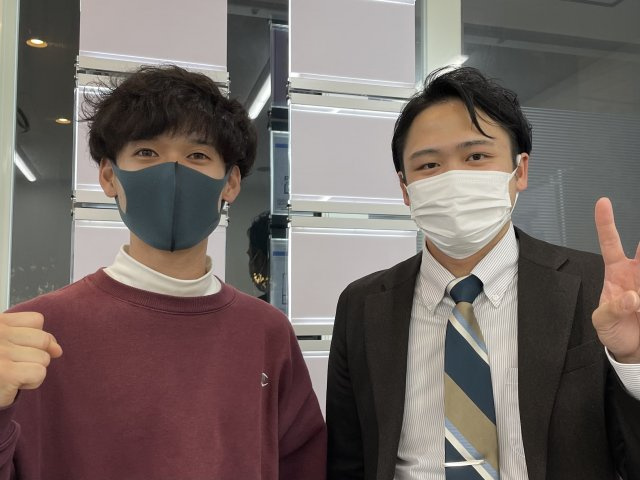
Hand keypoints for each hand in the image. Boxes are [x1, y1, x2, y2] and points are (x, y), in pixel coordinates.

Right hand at [0, 312, 62, 407]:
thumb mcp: (11, 345)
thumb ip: (35, 340)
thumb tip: (58, 350)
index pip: (36, 320)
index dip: (34, 338)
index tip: (18, 349)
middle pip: (43, 340)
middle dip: (35, 356)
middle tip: (13, 364)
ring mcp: (1, 352)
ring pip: (44, 358)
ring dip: (31, 371)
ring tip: (10, 374)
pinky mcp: (6, 373)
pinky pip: (39, 373)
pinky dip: (31, 382)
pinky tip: (13, 383)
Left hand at [593, 197, 639, 363]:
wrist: (632, 350)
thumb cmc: (613, 331)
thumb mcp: (603, 321)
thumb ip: (613, 309)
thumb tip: (631, 298)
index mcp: (616, 272)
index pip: (610, 242)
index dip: (606, 222)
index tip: (603, 202)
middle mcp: (637, 272)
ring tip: (638, 296)